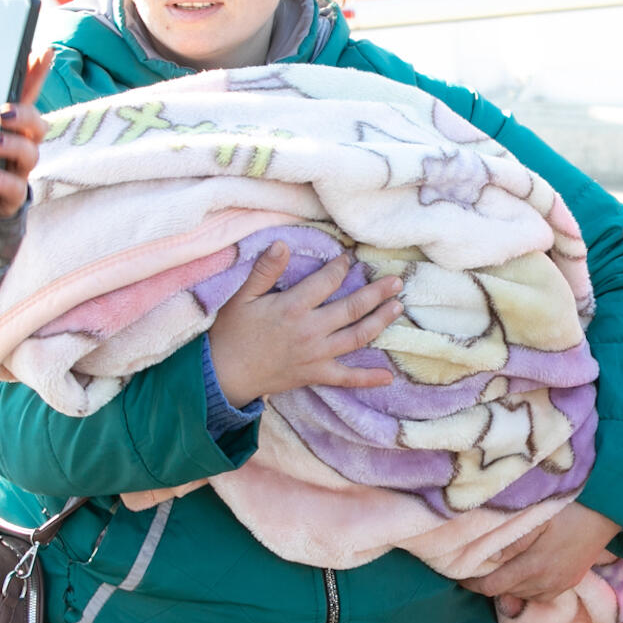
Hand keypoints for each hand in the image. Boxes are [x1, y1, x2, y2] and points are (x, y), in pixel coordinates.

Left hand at [0, 50, 51, 215]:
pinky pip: (19, 189)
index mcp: (0, 131)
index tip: (42, 51)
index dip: (35, 75)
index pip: (23, 98)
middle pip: (38, 126)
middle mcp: (12, 151)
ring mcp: (15, 176)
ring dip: (13, 144)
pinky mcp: (10, 205)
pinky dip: (4, 180)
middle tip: (4, 112)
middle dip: (27, 114)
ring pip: (32, 154)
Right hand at [206, 242, 405, 403]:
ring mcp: (316, 355)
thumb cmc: (232, 333)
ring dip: (380, 321)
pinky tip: (388, 377)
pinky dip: (368, 378)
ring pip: (357, 336)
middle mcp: (311, 331)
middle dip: (377, 293)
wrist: (224, 374)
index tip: (349, 259)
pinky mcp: (316, 375)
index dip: (341, 267)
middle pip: (352, 308)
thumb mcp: (242, 297)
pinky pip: (346, 377)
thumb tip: (282, 245)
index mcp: (293, 308)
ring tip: (397, 308)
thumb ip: (265, 271)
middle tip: (396, 281)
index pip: (328, 282)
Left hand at [462, 504, 620, 612]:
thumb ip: (512, 539)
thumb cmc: (570, 505)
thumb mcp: (536, 516)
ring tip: (498, 570)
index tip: (458, 576)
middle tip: (475, 569)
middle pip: (507, 593)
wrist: (610, 509)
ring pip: (524, 596)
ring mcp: (561, 584)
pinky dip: (529, 588)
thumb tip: (490, 558)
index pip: (492, 586)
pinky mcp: (571, 581)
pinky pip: (542, 595)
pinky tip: (525, 573)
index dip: (472, 584)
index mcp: (534, 566)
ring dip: (509, 586)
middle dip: (489, 583)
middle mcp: (547, 581)